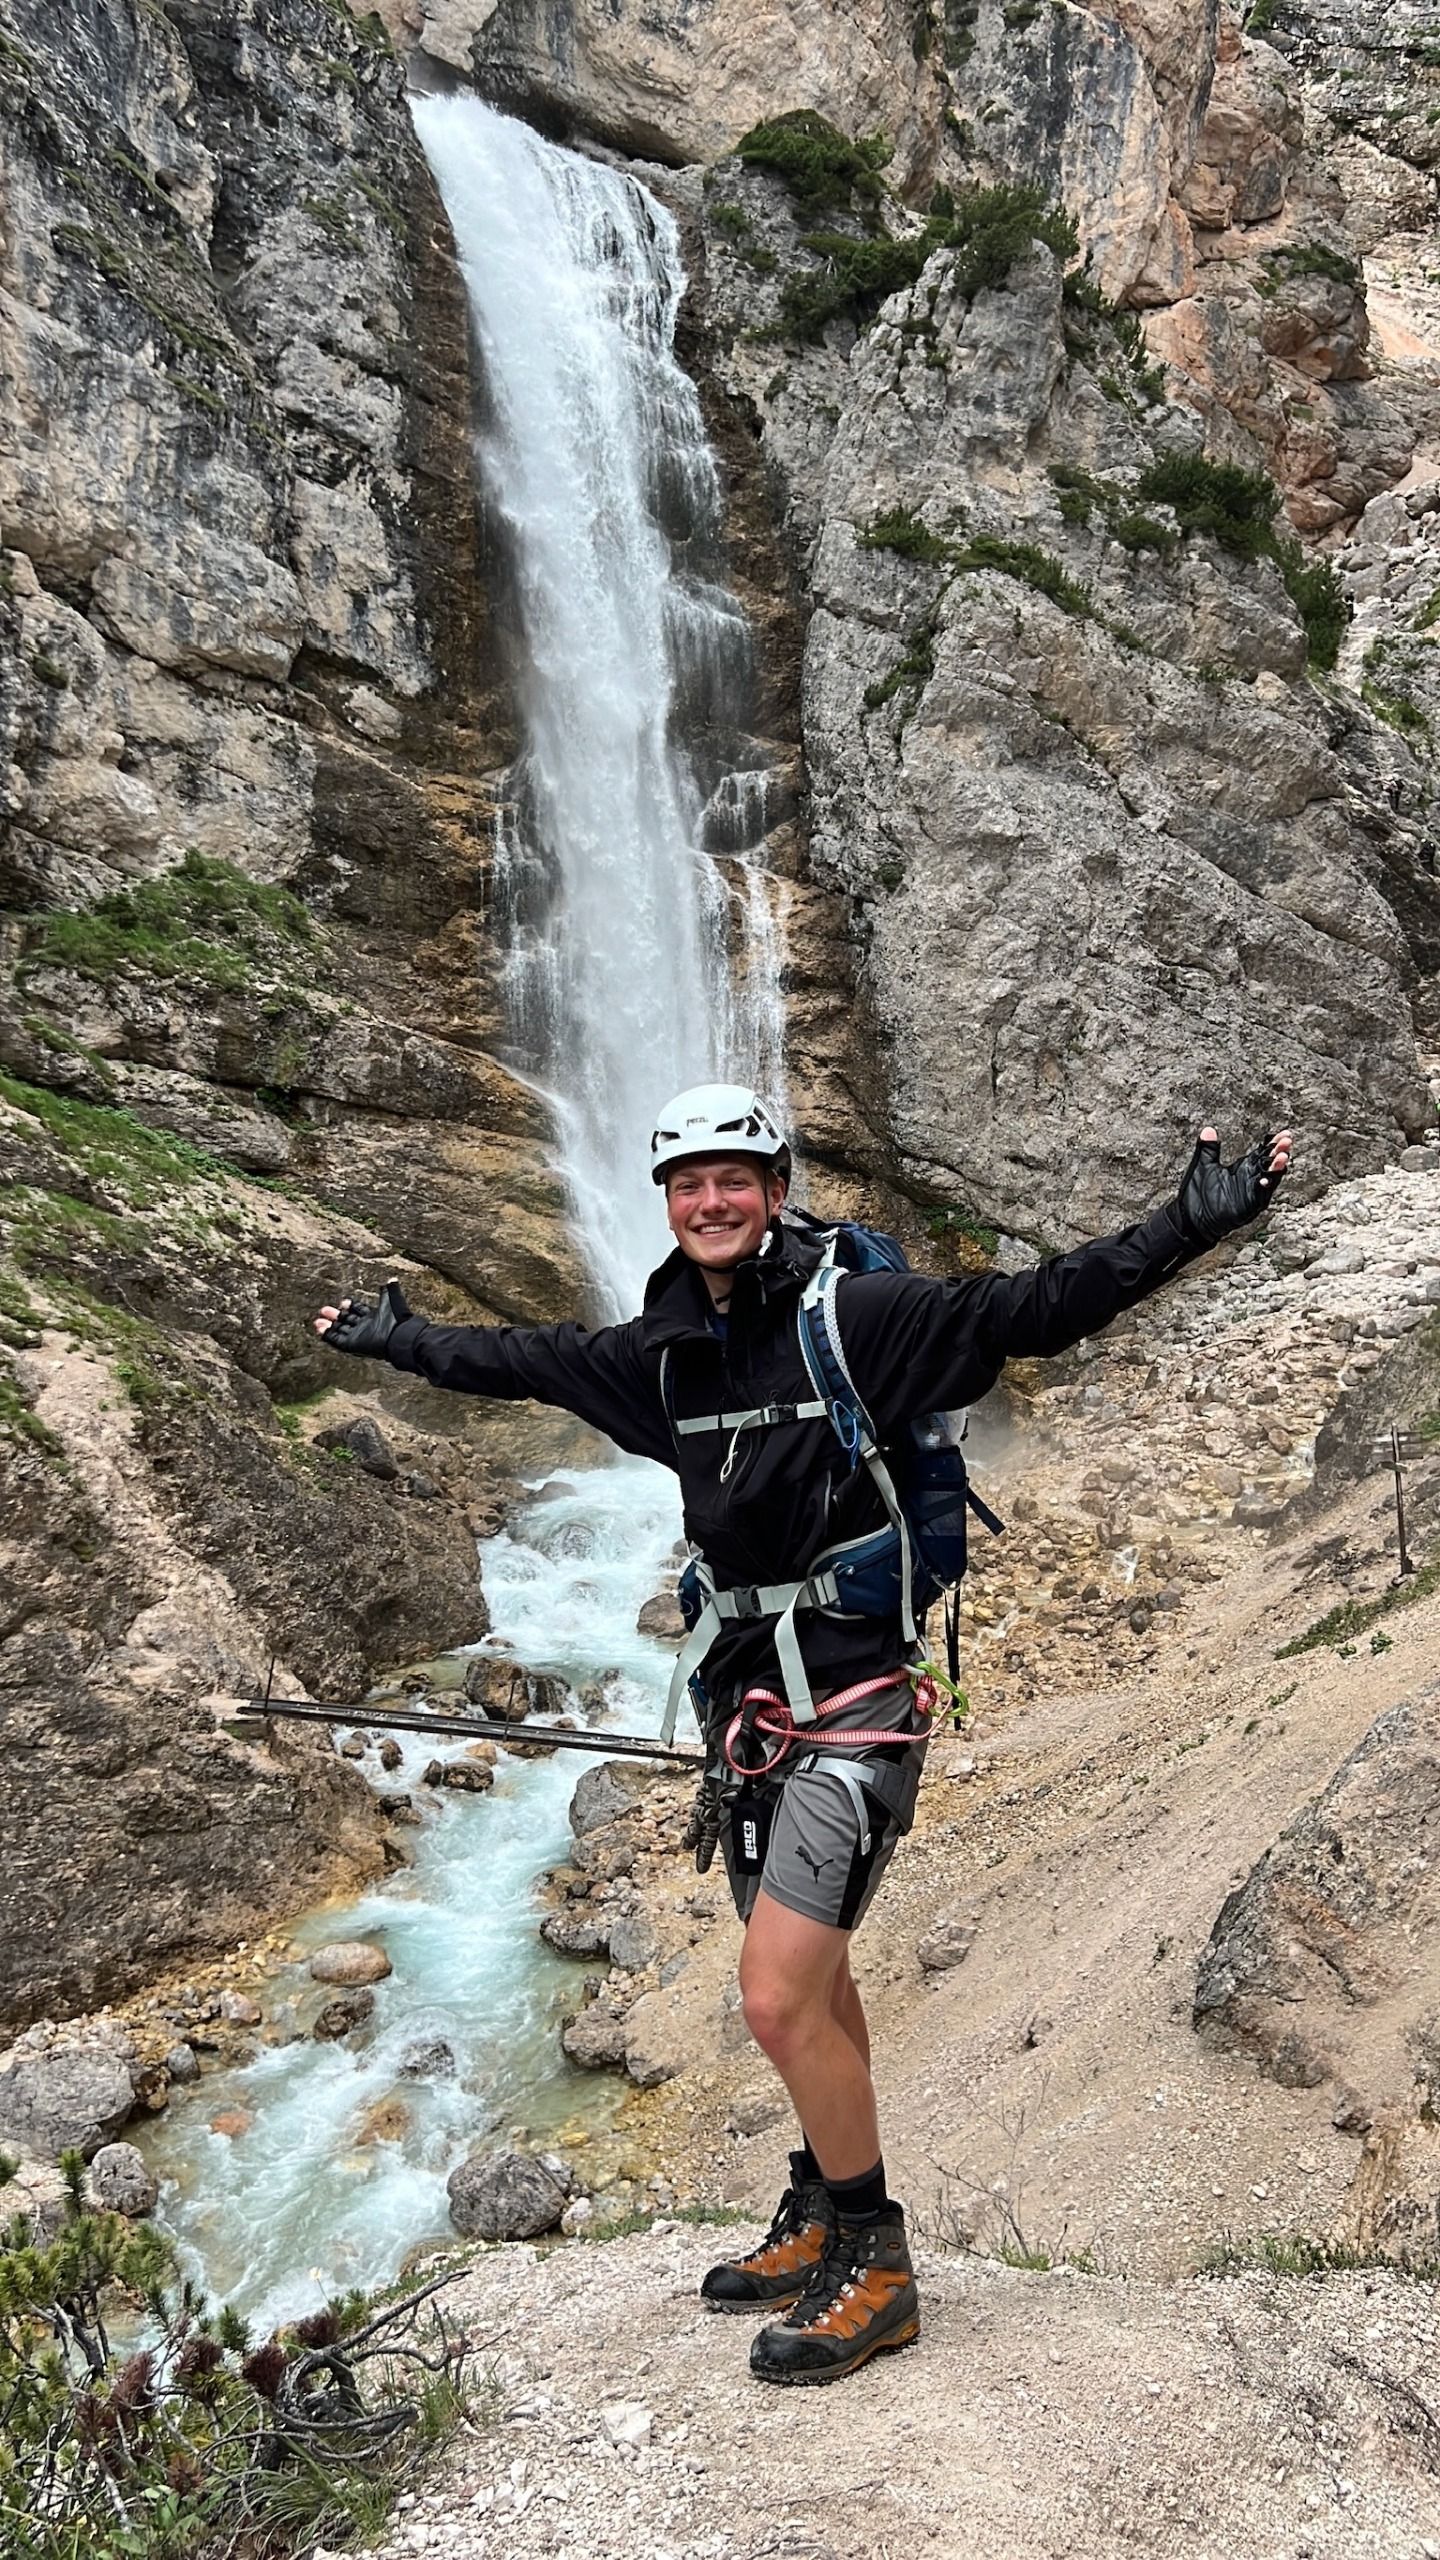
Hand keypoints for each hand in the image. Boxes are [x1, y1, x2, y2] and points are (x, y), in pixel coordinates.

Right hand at [314, 1279, 412, 1356]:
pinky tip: (320, 1331)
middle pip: (346, 1320)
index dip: (350, 1306)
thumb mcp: (393, 1299)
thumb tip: (392, 1279)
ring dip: (328, 1326)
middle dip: (335, 1316)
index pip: (359, 1310)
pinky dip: (329, 1336)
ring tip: (317, 1322)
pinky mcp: (353, 1344)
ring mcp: (358, 1336)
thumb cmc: (398, 1319)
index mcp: (374, 1316)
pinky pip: (338, 1340)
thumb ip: (390, 1289)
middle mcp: (365, 1327)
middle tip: (324, 1310)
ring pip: (340, 1330)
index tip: (342, 1302)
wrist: (399, 1337)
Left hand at [1175, 1127, 1292, 1248]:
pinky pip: (1258, 1196)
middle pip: (1269, 1163)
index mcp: (1243, 1168)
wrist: (1189, 1220)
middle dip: (1278, 1151)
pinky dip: (1263, 1188)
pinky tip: (1265, 1179)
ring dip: (1276, 1168)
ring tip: (1282, 1156)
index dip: (1273, 1143)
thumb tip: (1208, 1130)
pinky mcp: (1247, 1206)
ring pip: (1268, 1179)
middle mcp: (1250, 1179)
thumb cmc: (1197, 1195)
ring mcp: (1250, 1193)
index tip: (1284, 1133)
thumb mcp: (1203, 1166)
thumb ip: (1208, 1149)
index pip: (1262, 1152)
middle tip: (1286, 1140)